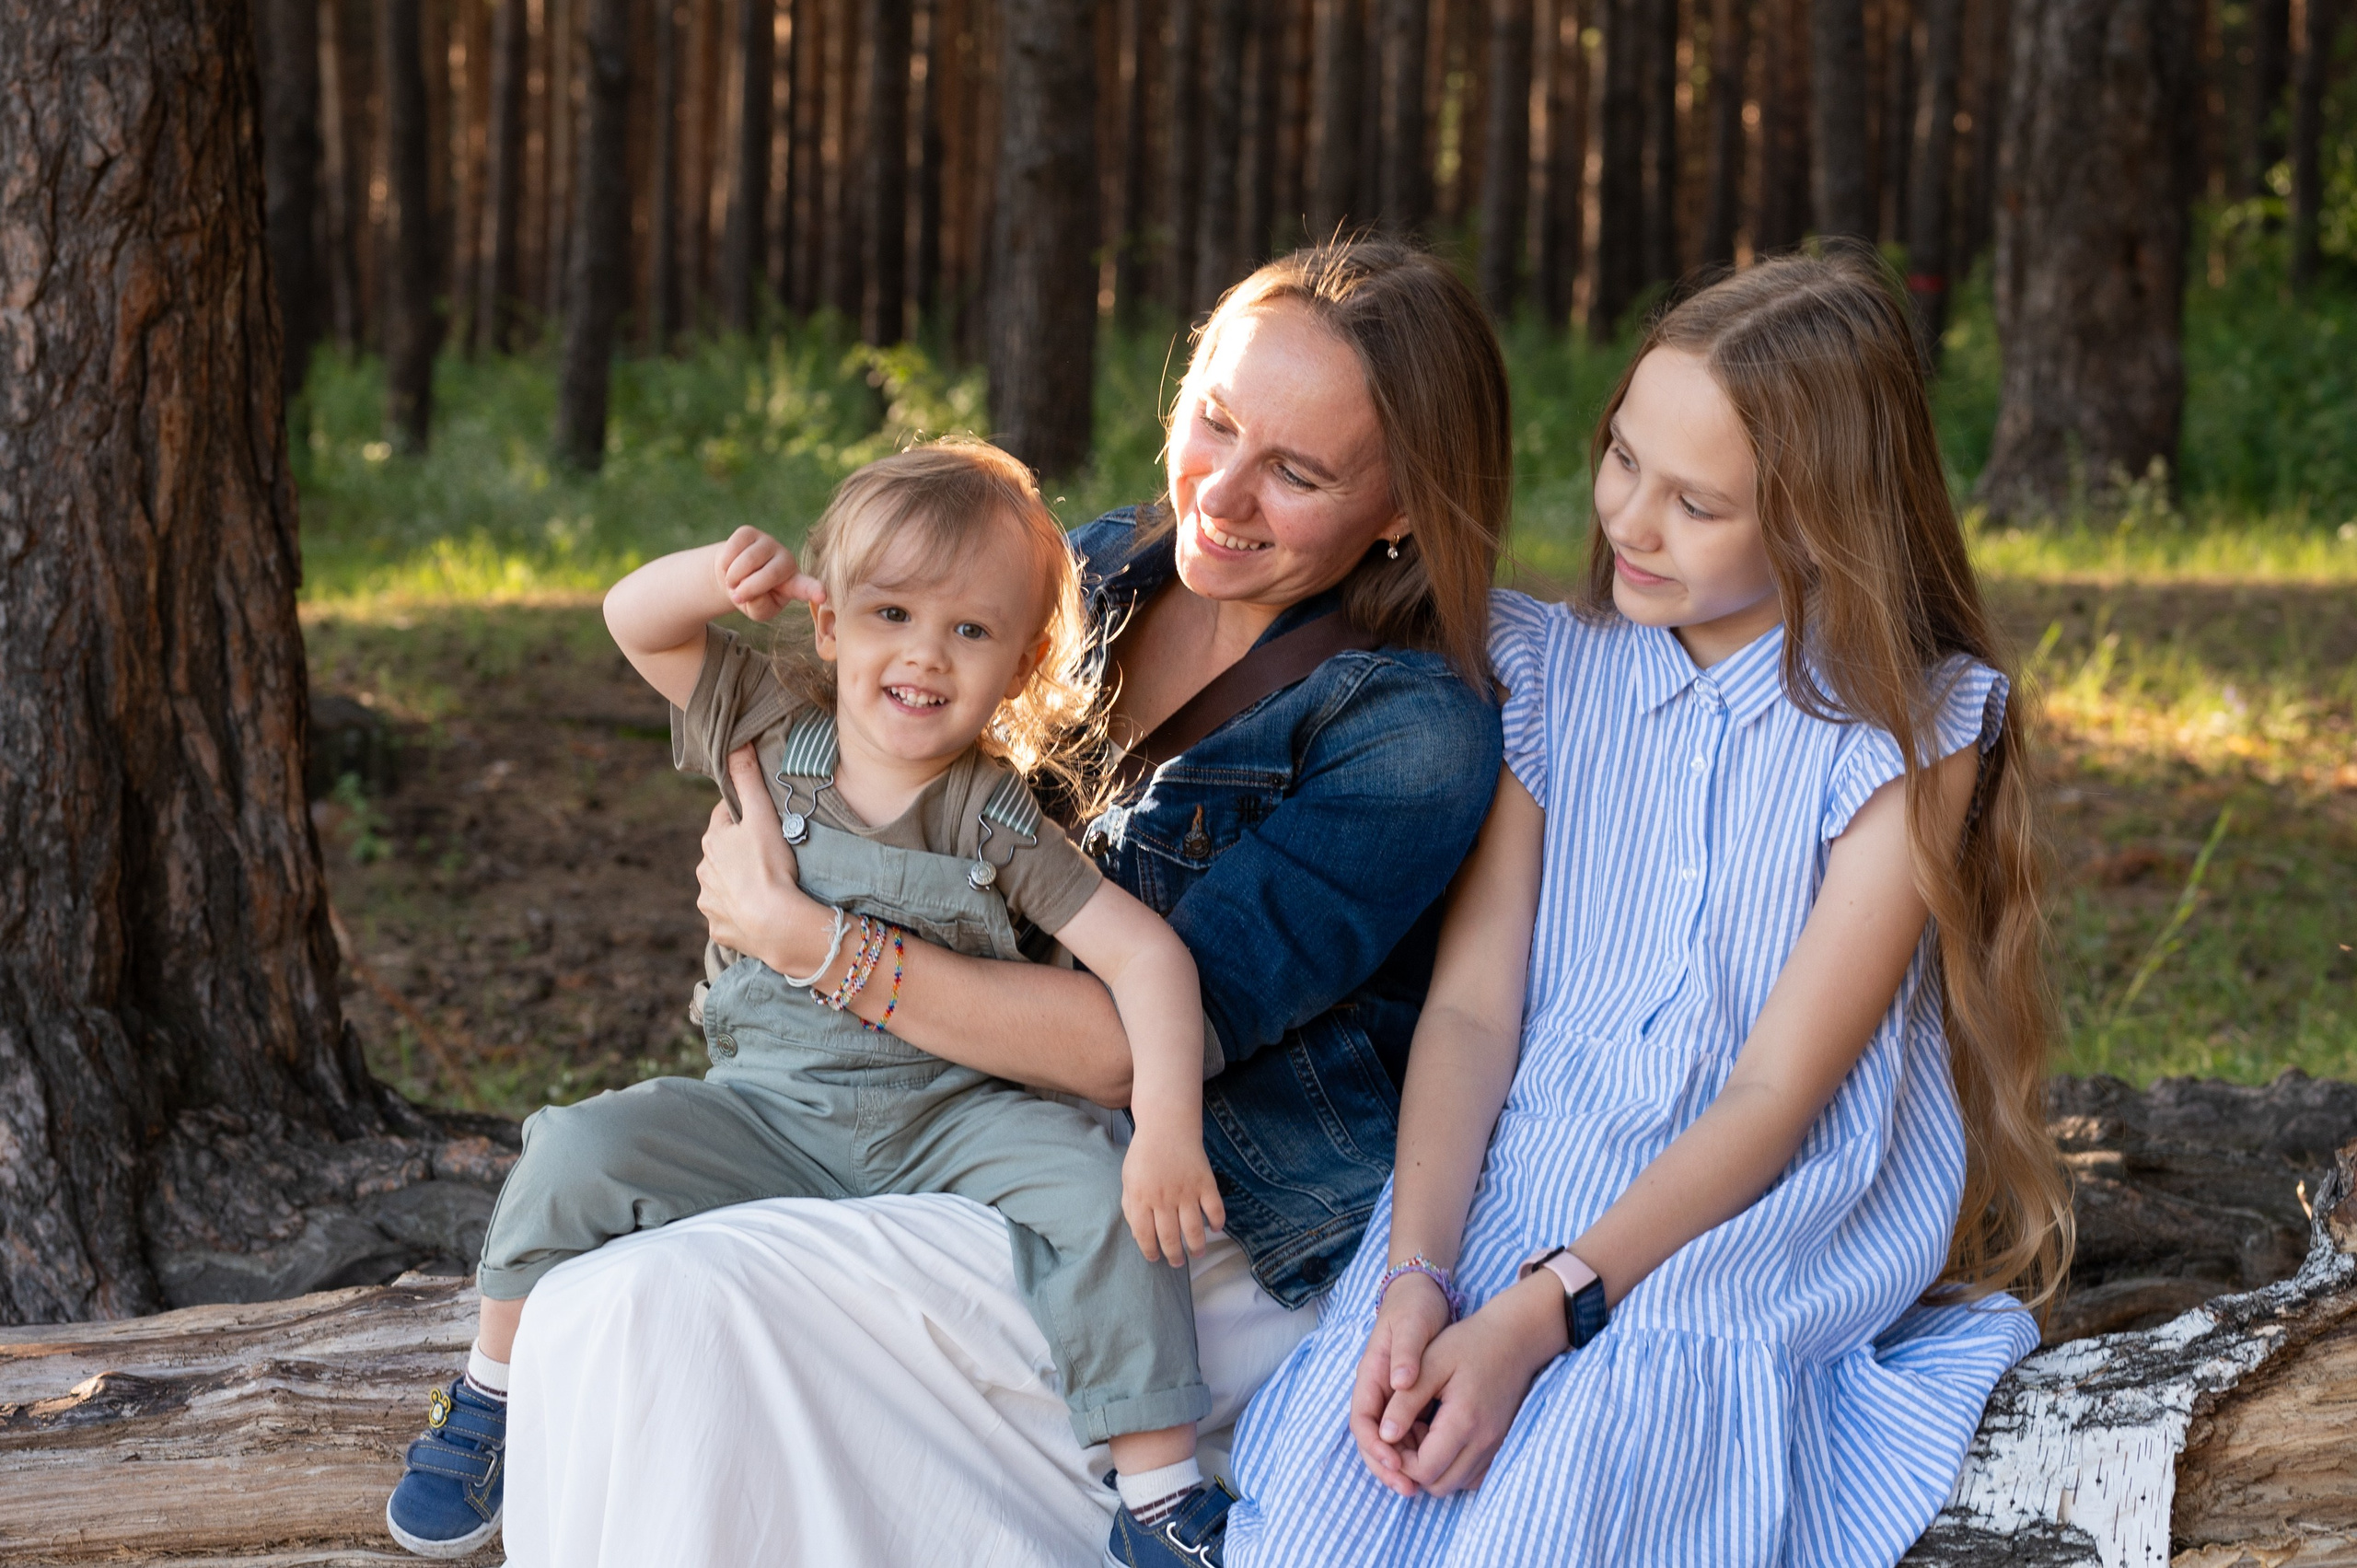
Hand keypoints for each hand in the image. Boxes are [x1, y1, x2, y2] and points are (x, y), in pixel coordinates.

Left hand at [696, 747, 818, 968]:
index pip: (724, 816)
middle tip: (769, 854)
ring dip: (737, 883)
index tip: (762, 820)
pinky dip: (739, 912)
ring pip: (722, 884)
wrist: (774, 924)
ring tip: (766, 886)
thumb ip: (748, 779)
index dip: (743, 814)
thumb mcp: (762, 816)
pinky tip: (758, 911)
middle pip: (722, 852)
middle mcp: (703, 871)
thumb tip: (736, 741)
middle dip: (739, 851)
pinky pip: (728, 915)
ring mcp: (709, 902)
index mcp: (712, 841)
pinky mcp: (718, 928)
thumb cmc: (769, 866)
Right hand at [715, 526, 824, 622]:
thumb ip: (759, 607)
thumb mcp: (758, 610)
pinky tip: (729, 567)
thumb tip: (753, 593)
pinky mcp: (749, 532)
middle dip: (748, 589)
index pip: (806, 587)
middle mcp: (786, 560)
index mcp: (794, 584)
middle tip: (738, 596)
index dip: (813, 590)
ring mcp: (769, 543)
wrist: (734, 576)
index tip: (822, 596)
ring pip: (748, 561)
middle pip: (769, 575)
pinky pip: (733, 548)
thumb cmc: (752, 597)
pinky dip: (724, 564)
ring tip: (734, 582)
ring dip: (733, 578)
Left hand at [1120, 1126, 1225, 1265]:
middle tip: (1177, 1263)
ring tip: (1197, 1254)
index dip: (1150, 1251)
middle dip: (1174, 1256)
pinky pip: (1215, 1209)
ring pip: (1194, 1230)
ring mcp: (1186, 1191)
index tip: (1155, 1258)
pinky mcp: (1205, 1183)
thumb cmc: (1144, 1155)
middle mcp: (1164, 1198)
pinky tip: (1215, 1228)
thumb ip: (1130, 1207)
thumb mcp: (1128, 1180)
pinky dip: (1217, 1222)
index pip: (1144, 1235)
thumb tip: (1138, 1234)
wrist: (1167, 1126)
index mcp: (1141, 1197)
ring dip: (1196, 1247)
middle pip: (1170, 1237)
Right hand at [1349, 1270, 1453, 1489]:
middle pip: (1372, 1440)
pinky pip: (1408, 1434)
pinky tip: (1436, 1462)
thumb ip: (1406, 1354)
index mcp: (1370, 1375)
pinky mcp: (1410, 1400)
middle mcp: (1377, 1391)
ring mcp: (1392, 1397)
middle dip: (1386, 1467)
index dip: (1375, 1447)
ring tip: (1421, 1486)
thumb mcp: (1412, 1326)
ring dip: (1402, 1465)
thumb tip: (1401, 1383)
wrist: (1423, 1295)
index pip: (1362, 1421)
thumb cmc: (1414, 1308)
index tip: (1396, 1463)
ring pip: (1390, 1442)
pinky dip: (1417, 1452)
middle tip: (1409, 1489)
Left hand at [1366, 1272, 1566, 1497]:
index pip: (1424, 1470)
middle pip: (1439, 1486)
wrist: (1514, 1339)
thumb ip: (1404, 1403)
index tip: (1391, 1432)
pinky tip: (1441, 1434)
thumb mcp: (1428, 1364)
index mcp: (1463, 1422)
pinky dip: (1451, 1465)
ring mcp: (1496, 1447)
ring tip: (1422, 1429)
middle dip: (1412, 1467)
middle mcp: (1484, 1443)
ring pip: (1455, 1483)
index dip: (1399, 1460)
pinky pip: (1471, 1475)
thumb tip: (1384, 1436)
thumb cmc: (1467, 1344)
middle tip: (1405, 1430)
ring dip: (1432, 1467)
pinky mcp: (1500, 1445)